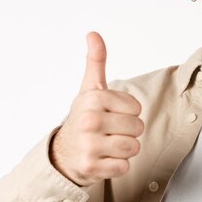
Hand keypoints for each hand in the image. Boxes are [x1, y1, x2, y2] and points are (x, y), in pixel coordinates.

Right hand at [50, 32, 143, 186]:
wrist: (63, 152)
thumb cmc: (85, 116)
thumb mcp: (90, 87)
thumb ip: (95, 61)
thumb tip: (93, 34)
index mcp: (92, 99)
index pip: (136, 108)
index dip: (128, 112)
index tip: (111, 113)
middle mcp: (88, 121)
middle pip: (137, 128)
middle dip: (128, 131)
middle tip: (110, 131)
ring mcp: (88, 146)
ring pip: (133, 147)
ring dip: (125, 149)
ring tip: (108, 144)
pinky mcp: (91, 168)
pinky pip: (124, 167)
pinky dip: (117, 165)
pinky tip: (104, 159)